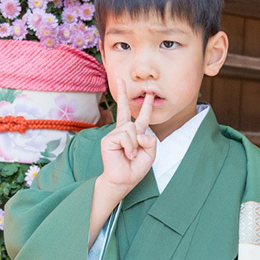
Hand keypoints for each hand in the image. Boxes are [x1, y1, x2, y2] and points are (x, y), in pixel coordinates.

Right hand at [88, 81, 156, 245]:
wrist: (123, 180)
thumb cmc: (135, 168)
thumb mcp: (150, 154)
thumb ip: (150, 140)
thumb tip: (138, 131)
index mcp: (136, 134)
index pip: (141, 117)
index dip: (145, 105)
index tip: (148, 93)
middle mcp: (124, 131)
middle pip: (124, 109)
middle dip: (123, 94)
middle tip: (120, 79)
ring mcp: (115, 134)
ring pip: (132, 128)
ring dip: (135, 144)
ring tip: (131, 155)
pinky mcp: (109, 139)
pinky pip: (125, 136)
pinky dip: (129, 147)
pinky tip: (126, 154)